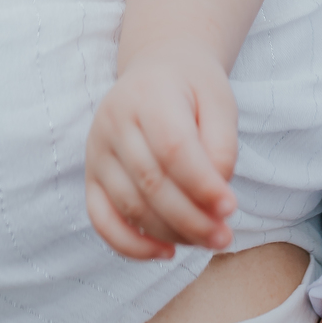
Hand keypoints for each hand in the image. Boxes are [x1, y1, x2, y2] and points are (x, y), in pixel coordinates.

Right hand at [84, 40, 238, 260]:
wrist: (157, 71)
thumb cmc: (193, 89)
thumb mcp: (219, 102)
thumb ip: (222, 147)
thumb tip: (216, 201)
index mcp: (149, 93)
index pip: (173, 148)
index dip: (202, 184)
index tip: (231, 208)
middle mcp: (113, 120)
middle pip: (151, 182)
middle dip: (191, 219)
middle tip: (224, 238)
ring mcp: (96, 150)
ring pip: (129, 205)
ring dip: (170, 233)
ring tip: (206, 241)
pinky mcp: (90, 175)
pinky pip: (102, 220)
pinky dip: (131, 246)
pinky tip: (166, 251)